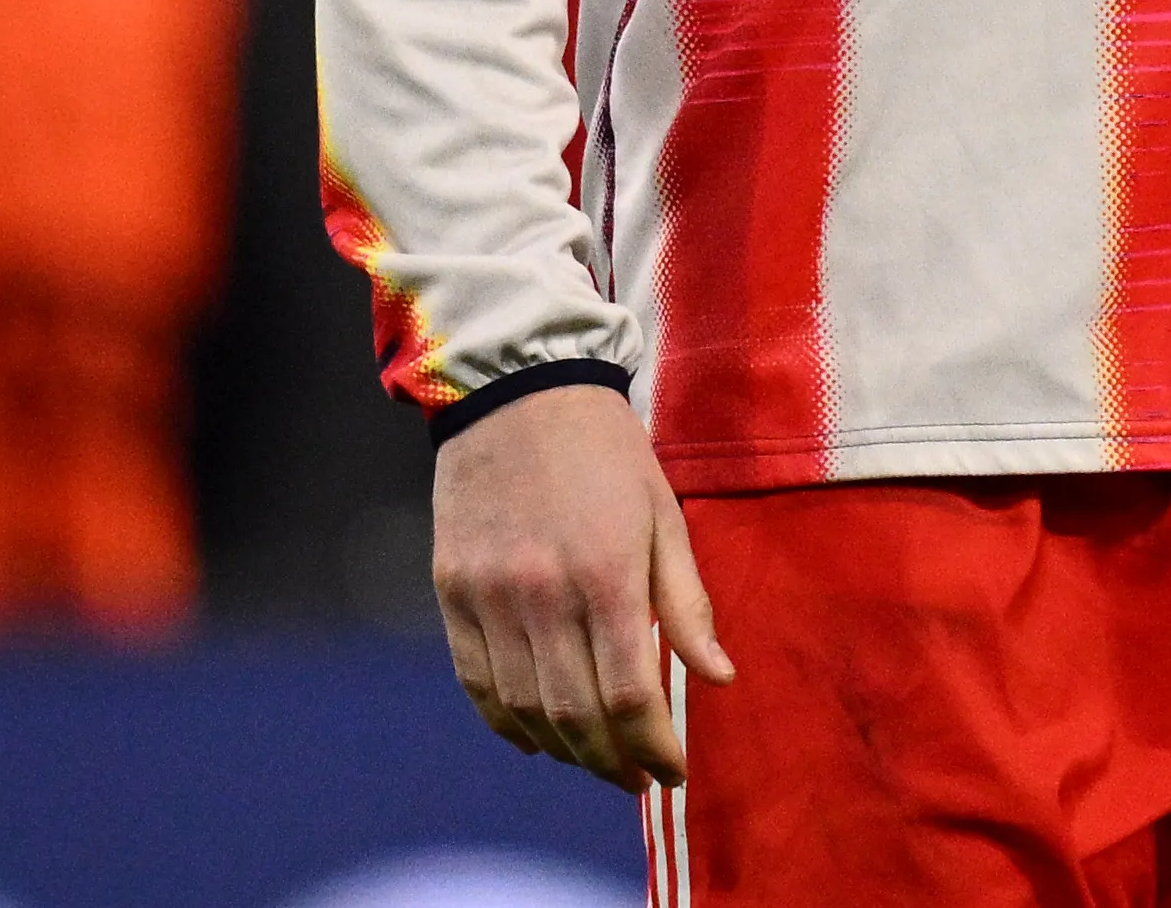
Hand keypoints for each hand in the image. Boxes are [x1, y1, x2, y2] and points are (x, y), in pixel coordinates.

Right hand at [429, 379, 731, 788]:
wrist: (518, 391)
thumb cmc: (607, 452)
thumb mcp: (665, 514)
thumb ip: (687, 602)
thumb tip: (719, 677)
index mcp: (605, 573)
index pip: (627, 693)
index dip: (652, 744)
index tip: (675, 770)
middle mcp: (540, 595)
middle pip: (574, 714)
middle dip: (612, 761)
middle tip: (641, 780)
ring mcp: (488, 598)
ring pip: (523, 709)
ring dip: (564, 752)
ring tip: (599, 765)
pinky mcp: (451, 593)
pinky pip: (476, 683)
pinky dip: (506, 724)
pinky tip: (537, 741)